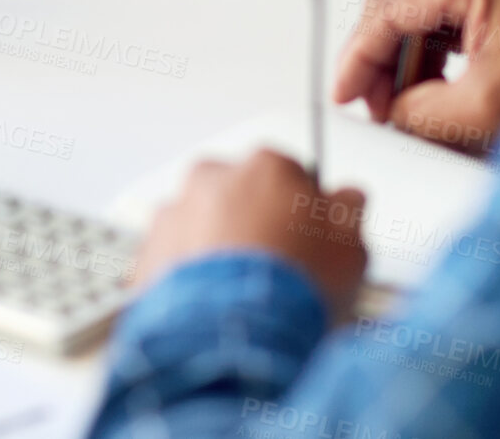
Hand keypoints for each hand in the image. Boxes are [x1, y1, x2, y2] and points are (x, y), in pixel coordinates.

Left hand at [132, 150, 367, 321]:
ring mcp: (174, 215)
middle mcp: (212, 180)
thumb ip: (349, 211)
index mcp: (264, 166)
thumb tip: (349, 199)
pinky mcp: (148, 253)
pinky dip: (191, 275)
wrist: (232, 334)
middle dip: (256, 222)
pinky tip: (215, 305)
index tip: (309, 235)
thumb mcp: (351, 247)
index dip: (303, 208)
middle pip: (241, 194)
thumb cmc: (290, 286)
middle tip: (276, 267)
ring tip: (243, 294)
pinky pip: (175, 258)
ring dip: (220, 248)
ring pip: (203, 224)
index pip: (290, 174)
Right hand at [334, 0, 499, 152]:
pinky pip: (446, 14)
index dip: (359, 56)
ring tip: (404, 101)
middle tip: (372, 101)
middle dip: (379, 56)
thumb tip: (390, 111)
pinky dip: (431, 50)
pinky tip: (430, 85)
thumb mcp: (484, 108)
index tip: (345, 90)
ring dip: (404, 56)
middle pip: (398, 1)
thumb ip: (419, 110)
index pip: (389, 9)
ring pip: (418, 8)